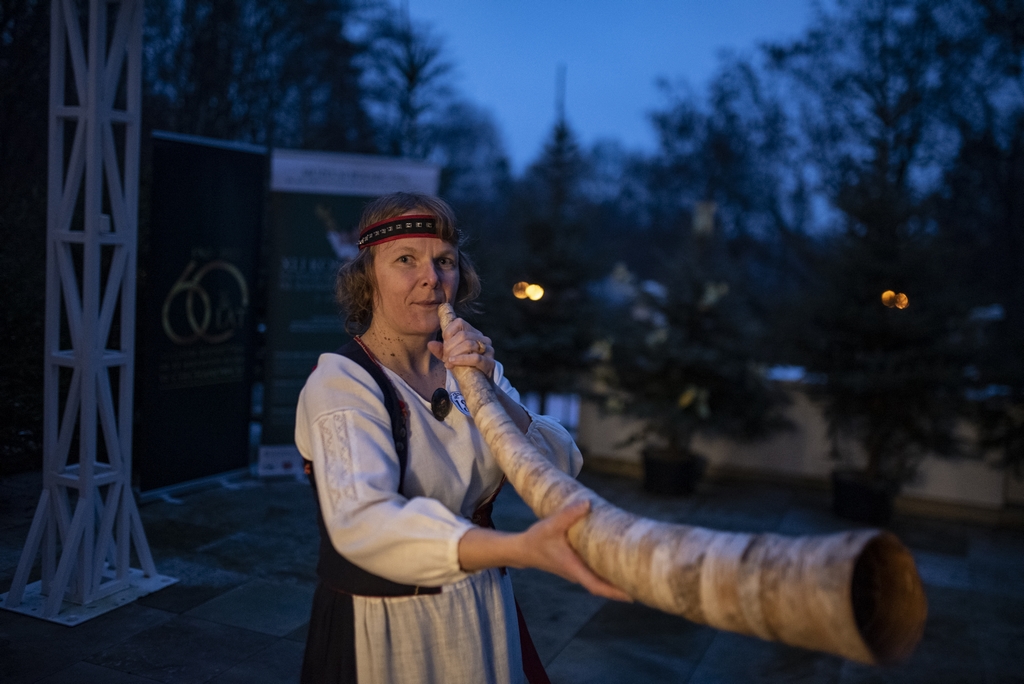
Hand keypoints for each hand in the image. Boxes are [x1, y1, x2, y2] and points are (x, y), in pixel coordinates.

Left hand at [427, 316, 494, 377]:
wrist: (477, 386)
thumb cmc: (464, 368)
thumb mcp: (450, 357)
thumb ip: (441, 350)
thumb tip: (430, 344)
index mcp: (474, 333)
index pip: (459, 322)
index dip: (448, 333)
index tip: (444, 345)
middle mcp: (483, 339)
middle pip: (463, 335)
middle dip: (449, 347)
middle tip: (445, 358)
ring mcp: (488, 350)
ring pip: (469, 344)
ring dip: (454, 353)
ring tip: (449, 362)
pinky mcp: (490, 363)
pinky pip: (475, 358)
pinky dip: (461, 360)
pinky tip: (452, 363)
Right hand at [515, 500, 631, 601]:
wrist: (523, 549)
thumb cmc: (536, 539)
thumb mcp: (551, 525)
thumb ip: (568, 514)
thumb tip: (587, 503)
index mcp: (573, 568)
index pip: (597, 585)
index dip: (615, 592)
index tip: (632, 596)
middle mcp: (577, 573)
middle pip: (603, 586)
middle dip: (622, 588)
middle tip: (644, 585)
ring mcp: (576, 571)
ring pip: (599, 580)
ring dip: (615, 581)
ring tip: (636, 576)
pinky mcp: (575, 566)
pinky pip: (595, 573)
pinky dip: (607, 572)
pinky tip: (617, 564)